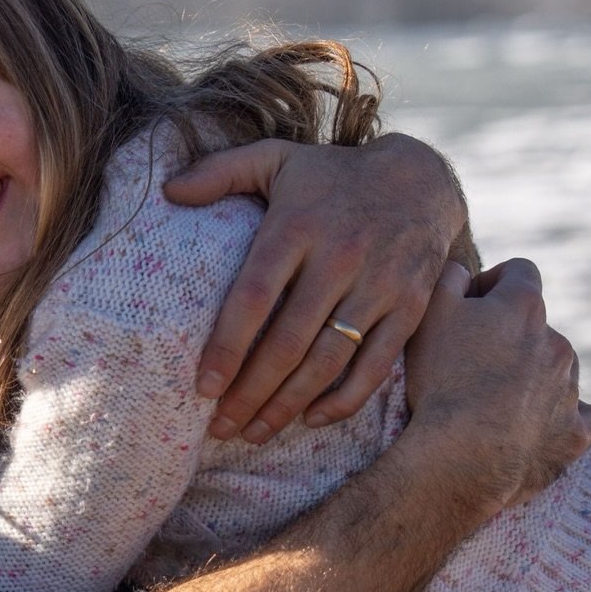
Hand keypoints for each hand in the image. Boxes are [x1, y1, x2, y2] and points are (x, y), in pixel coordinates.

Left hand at [165, 133, 466, 442]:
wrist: (422, 178)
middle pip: (288, 341)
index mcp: (298, 226)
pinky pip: (376, 365)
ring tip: (254, 433)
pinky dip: (345, 400)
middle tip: (219, 427)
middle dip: (250, 392)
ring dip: (288, 404)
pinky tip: (311, 419)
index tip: (203, 387)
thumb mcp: (277, 158)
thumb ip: (221, 171)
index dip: (228, 346)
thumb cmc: (332, 175)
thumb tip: (168, 190)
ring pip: (328, 361)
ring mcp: (379, 286)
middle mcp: (340, 258)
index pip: (255, 296)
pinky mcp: (409, 308)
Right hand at [404, 259, 590, 513]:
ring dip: (532, 375)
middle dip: (508, 337)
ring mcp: (571, 388)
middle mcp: (558, 342)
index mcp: (524, 307)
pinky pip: (583, 416)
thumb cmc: (441, 380)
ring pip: (558, 370)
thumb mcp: (427, 314)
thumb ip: (447, 278)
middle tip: (468, 362)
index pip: (519, 272)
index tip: (469, 305)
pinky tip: (539, 424)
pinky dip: (563, 416)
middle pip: (536, 326)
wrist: (462, 456)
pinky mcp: (576, 432)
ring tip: (491, 401)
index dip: (492, 283)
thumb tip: (463, 271)